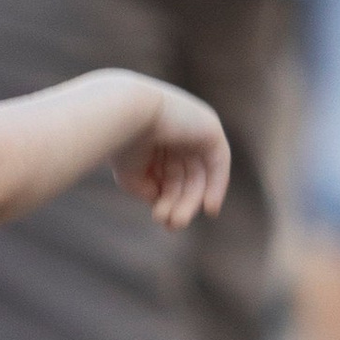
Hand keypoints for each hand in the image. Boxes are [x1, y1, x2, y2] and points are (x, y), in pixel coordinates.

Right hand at [109, 82, 230, 230]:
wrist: (125, 114)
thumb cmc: (120, 142)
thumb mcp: (131, 173)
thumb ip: (147, 188)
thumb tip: (160, 200)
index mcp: (154, 135)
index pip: (168, 173)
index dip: (167, 198)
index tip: (161, 219)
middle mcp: (176, 130)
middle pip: (185, 176)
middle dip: (179, 203)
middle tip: (172, 225)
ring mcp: (193, 127)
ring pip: (200, 173)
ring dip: (191, 200)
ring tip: (179, 221)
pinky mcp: (209, 127)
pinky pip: (219, 162)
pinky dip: (217, 186)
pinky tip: (209, 208)